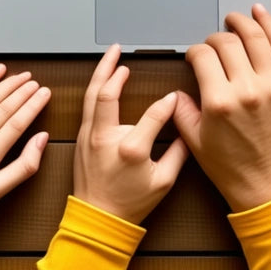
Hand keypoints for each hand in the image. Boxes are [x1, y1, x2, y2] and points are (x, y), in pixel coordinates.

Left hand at [73, 45, 188, 224]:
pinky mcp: (82, 139)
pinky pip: (87, 106)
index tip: (174, 98)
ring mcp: (90, 137)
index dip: (168, 103)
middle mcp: (105, 138)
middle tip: (120, 51)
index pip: (153, 113)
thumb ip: (179, 151)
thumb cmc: (130, 203)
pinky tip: (101, 80)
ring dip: (100, 73)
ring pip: (91, 95)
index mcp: (130, 148)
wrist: (99, 218)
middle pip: (106, 93)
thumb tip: (187, 126)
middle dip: (112, 68)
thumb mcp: (164, 181)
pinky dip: (94, 89)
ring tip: (109, 55)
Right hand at [173, 4, 270, 211]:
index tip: (195, 56)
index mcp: (219, 102)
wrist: (268, 184)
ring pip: (256, 37)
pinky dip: (270, 25)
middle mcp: (247, 90)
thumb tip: (178, 90)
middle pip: (227, 42)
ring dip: (242, 22)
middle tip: (212, 43)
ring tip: (235, 18)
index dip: (195, 51)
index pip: (203, 56)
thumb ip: (181, 109)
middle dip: (215, 38)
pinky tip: (260, 14)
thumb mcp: (194, 140)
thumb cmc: (231, 167)